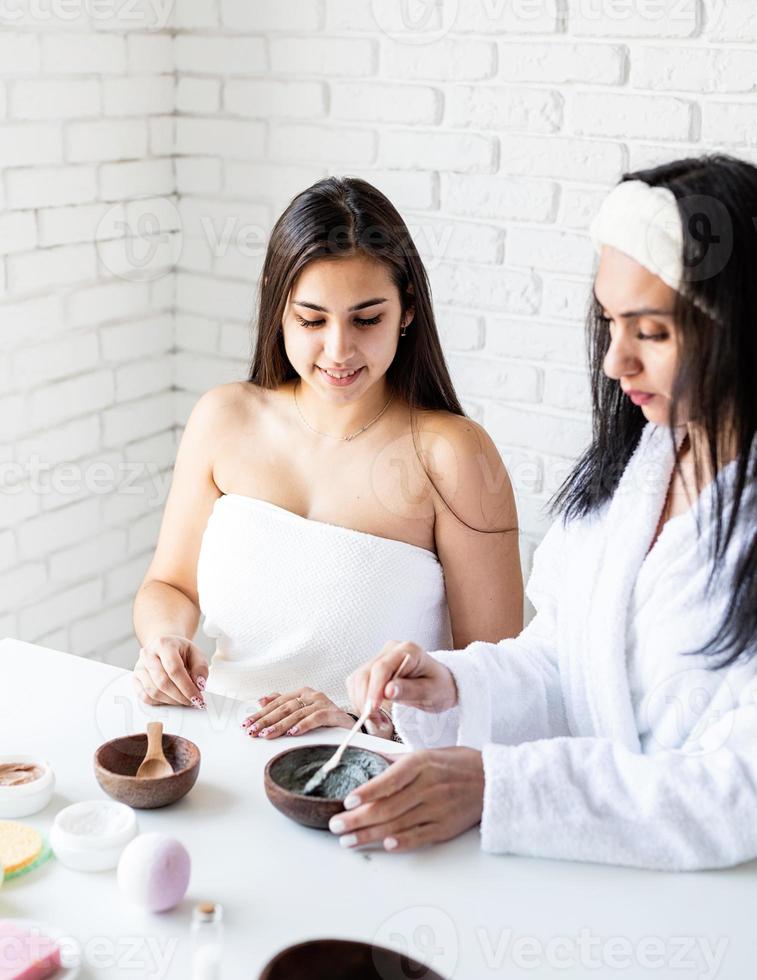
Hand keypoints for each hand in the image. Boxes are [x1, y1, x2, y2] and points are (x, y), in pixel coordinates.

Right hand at [133, 634, 207, 707]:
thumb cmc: (181, 651)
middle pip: (163, 682)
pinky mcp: (135, 679)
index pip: (174, 669)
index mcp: (164, 644)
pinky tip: (171, 698)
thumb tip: (199, 685)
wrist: (165, 648)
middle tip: (192, 701)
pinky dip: (160, 702)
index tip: (197, 697)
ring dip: (171, 701)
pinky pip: (145, 697)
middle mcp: (148, 654)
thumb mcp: (196, 654)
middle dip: (180, 696)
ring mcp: (139, 667)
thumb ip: (201, 668)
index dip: (187, 687)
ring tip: (183, 699)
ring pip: (153, 691)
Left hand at [242, 688, 354, 738]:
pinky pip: (315, 718)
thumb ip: (284, 705)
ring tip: (267, 734)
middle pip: (284, 707)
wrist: (352, 726)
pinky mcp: (333, 713)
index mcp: (302, 693)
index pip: (277, 702)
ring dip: (280, 725)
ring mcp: (322, 703)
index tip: (247, 724)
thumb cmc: (325, 719)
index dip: (261, 713)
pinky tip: (292, 733)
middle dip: (266, 720)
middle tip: (252, 731)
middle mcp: (311, 695)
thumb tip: (261, 701)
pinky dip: (303, 725)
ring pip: (296, 713)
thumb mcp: (303, 711)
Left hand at [328, 748, 483, 851]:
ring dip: (370, 834)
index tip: (346, 802)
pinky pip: (419, 836)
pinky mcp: (446, 827)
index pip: (388, 781)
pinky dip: (401, 842)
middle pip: (387, 807)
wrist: (493, 780)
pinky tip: (384, 845)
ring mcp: (437, 809)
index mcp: (420, 764)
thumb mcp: (426, 753)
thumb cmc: (456, 763)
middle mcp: (428, 786)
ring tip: (348, 840)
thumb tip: (367, 755)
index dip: (366, 793)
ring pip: (398, 824)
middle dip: (357, 819)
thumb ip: (395, 759)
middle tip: (336, 826)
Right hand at [346, 640, 457, 729]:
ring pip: (357, 679)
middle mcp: (391, 650)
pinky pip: (357, 684)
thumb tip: (388, 691)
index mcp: (408, 650)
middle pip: (365, 673)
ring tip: (378, 719)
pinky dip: (361, 700)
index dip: (374, 689)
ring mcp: (380, 658)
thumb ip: (409, 690)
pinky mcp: (373, 669)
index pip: (382, 667)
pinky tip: (375, 712)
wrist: (441, 684)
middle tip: (376, 720)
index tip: (373, 708)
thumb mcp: (431, 692)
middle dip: (366, 699)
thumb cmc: (439, 686)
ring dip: (362, 702)